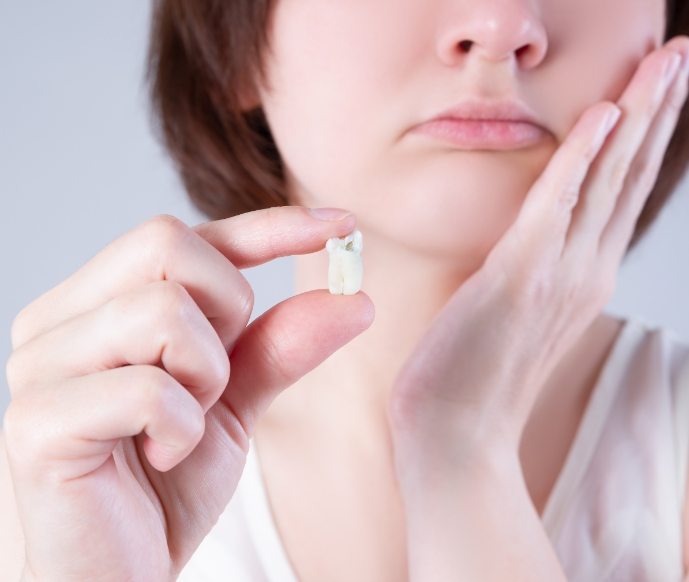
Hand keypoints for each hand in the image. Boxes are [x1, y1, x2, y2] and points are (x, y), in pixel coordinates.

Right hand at [3, 208, 373, 580]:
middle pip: (168, 244)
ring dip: (205, 378)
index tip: (342, 225)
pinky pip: (150, 388)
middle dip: (225, 310)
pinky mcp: (38, 424)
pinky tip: (160, 458)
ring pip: (163, 313)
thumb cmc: (159, 489)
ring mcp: (41, 368)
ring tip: (181, 430)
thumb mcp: (233, 406)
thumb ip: (281, 348)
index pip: (188, 236)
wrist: (109, 579)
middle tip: (211, 381)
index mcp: (98, 304)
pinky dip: (182, 428)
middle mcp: (59, 320)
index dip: (267, 226)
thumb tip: (354, 299)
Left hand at [388, 38, 688, 479]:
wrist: (458, 434)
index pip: (619, 194)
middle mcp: (584, 271)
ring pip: (607, 181)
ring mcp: (558, 275)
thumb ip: (531, 274)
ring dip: (637, 116)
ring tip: (663, 63)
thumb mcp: (515, 316)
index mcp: (582, 277)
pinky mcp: (519, 278)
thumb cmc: (474, 377)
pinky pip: (556, 205)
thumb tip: (528, 243)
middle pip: (629, 177)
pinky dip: (581, 158)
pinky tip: (603, 116)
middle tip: (680, 56)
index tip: (656, 93)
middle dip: (657, 112)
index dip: (641, 140)